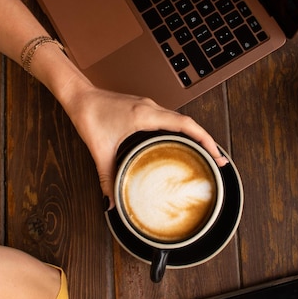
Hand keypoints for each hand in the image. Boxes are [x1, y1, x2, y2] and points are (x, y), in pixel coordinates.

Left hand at [62, 85, 227, 207]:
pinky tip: (182, 143)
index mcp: (145, 115)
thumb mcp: (99, 151)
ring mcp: (148, 107)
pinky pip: (170, 119)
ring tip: (206, 153)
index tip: (217, 155)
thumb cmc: (89, 115)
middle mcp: (151, 108)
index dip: (205, 139)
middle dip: (207, 141)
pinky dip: (182, 131)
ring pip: (180, 120)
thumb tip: (110, 202)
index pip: (185, 125)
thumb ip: (107, 178)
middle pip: (189, 123)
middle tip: (219, 161)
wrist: (78, 96)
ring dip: (195, 135)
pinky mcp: (143, 108)